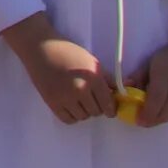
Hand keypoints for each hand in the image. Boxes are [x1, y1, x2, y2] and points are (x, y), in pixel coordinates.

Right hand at [2, 13, 119, 123]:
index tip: (109, 108)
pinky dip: (72, 115)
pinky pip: (68, 119)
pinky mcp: (52, 102)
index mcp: (93, 78)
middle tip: (91, 99)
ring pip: (83, 116)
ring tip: (79, 100)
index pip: (108, 104)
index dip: (111, 109)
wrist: (40, 47)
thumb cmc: (68, 52)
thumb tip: (126, 90)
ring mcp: (65, 97)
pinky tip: (70, 105)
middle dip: (96, 107)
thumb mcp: (92, 61)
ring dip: (84, 111)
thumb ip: (108, 78)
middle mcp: (81, 90)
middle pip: (96, 112)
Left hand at [132, 28, 167, 128]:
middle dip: (151, 119)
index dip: (146, 112)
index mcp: (165, 74)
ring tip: (150, 117)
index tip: (137, 119)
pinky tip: (162, 113)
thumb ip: (138, 76)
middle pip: (165, 111)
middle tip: (141, 121)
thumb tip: (125, 90)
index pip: (156, 98)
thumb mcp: (151, 62)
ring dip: (160, 119)